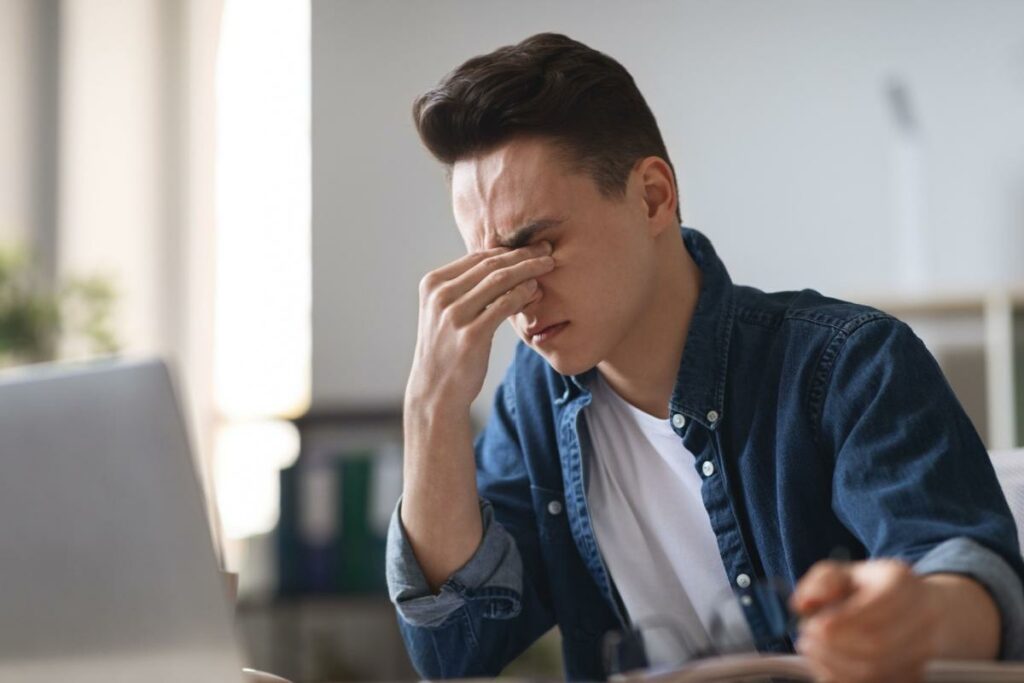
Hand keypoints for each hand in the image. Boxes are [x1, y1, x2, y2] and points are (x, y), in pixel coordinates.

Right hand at [407, 241, 554, 408]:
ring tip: (548, 266)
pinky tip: (536, 291)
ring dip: (528, 270)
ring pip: (499, 280)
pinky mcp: (470, 335)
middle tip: (547, 249)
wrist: (435, 391)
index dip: (507, 249)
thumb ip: (467, 289)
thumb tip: (504, 264)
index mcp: (432, 284)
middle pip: (490, 265)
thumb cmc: (447, 350)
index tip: (531, 246)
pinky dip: (523, 294)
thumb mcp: (446, 313)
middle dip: (522, 254)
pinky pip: (504, 305)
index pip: (476, 258)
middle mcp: (440, 296)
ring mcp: (453, 315)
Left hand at [790, 559, 938, 682]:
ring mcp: (925, 648)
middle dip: (834, 646)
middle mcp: (923, 616)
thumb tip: (803, 603)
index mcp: (901, 581)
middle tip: (806, 639)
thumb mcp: (842, 573)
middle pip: (878, 643)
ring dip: (836, 665)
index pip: (878, 604)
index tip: (813, 625)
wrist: (917, 607)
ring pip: (879, 669)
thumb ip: (820, 583)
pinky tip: (827, 666)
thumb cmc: (869, 589)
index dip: (843, 620)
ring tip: (812, 651)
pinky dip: (847, 679)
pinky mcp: (916, 673)